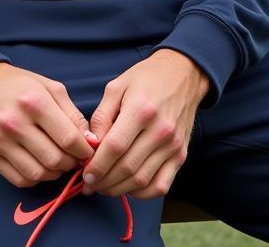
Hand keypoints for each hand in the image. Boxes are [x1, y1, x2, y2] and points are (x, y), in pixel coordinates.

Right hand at [0, 62, 93, 187]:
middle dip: (70, 163)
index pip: (69, 138)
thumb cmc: (17, 84)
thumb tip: (89, 140)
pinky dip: (34, 178)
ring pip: (37, 173)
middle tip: (73, 158)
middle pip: (54, 159)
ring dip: (54, 173)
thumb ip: (72, 113)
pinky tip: (38, 165)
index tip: (88, 151)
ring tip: (57, 162)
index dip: (84, 150)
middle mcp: (14, 123)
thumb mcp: (49, 87)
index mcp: (34, 102)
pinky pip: (18, 179)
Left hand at [83, 49, 209, 199]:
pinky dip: (142, 193)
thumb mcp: (117, 86)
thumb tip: (91, 144)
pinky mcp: (181, 155)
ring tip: (104, 187)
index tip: (84, 174)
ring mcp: (173, 145)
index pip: (115, 147)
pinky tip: (128, 187)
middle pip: (127, 167)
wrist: (183, 74)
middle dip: (103, 181)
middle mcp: (160, 130)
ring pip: (141, 180)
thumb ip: (101, 115)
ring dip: (118, 189)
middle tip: (90, 184)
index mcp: (141, 109)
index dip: (97, 165)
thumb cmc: (146, 78)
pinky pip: (161, 185)